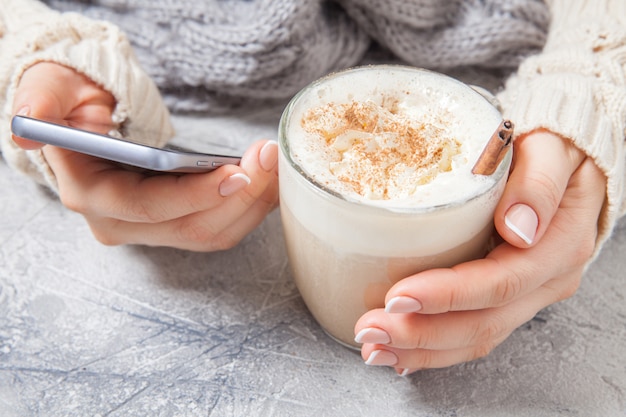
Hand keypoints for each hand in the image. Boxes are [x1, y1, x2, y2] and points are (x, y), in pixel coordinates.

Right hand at [12, 62, 278, 250]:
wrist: (83, 123)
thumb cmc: (70, 102)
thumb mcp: (51, 90)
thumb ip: (43, 101)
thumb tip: (30, 123)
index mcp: (89, 193)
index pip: (148, 206)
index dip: (194, 195)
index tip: (237, 173)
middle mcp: (119, 223)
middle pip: (191, 226)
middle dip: (239, 196)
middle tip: (269, 157)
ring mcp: (148, 229)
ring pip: (211, 233)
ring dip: (252, 204)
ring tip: (275, 164)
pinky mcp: (172, 224)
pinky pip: (218, 227)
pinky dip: (248, 208)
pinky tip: (268, 182)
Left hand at [354, 130, 606, 373]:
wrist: (568, 166)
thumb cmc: (553, 152)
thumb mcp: (552, 150)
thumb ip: (538, 183)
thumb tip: (518, 229)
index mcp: (559, 245)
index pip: (500, 281)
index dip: (448, 295)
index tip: (398, 295)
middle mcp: (546, 280)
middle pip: (483, 322)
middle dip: (421, 332)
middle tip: (370, 330)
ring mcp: (528, 295)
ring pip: (475, 337)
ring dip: (421, 348)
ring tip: (373, 348)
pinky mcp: (508, 299)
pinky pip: (473, 333)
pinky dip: (435, 347)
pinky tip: (400, 353)